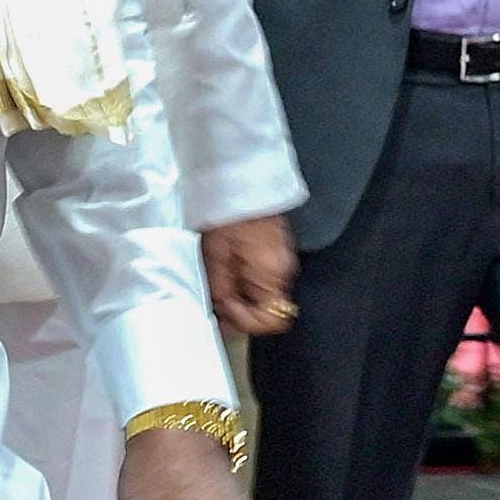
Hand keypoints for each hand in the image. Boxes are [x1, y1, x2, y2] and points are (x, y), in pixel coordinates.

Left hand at [201, 214, 297, 337]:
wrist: (239, 178)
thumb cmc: (227, 213)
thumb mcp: (216, 255)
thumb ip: (221, 289)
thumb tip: (221, 312)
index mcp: (273, 274)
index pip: (272, 320)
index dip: (244, 321)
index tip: (223, 311)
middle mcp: (284, 271)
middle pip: (267, 308)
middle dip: (240, 310)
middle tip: (215, 301)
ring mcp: (282, 260)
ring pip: (263, 294)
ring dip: (241, 296)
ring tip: (217, 282)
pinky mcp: (274, 251)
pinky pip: (262, 278)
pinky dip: (245, 281)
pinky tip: (226, 270)